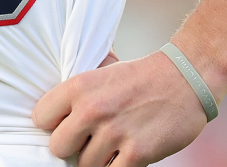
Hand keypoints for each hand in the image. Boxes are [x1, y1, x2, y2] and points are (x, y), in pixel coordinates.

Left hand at [31, 50, 207, 166]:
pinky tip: (124, 157)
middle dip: (72, 147)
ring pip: (85, 165)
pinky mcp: (138, 153)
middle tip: (88, 140)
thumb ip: (77, 89)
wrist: (185, 78)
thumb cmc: (141, 76)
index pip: (41, 118)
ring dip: (97, 160)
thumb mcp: (102, 69)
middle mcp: (93, 109)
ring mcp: (115, 133)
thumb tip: (53, 107)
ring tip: (112, 146)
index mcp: (79, 86)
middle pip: (58, 148)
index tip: (67, 125)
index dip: (54, 125)